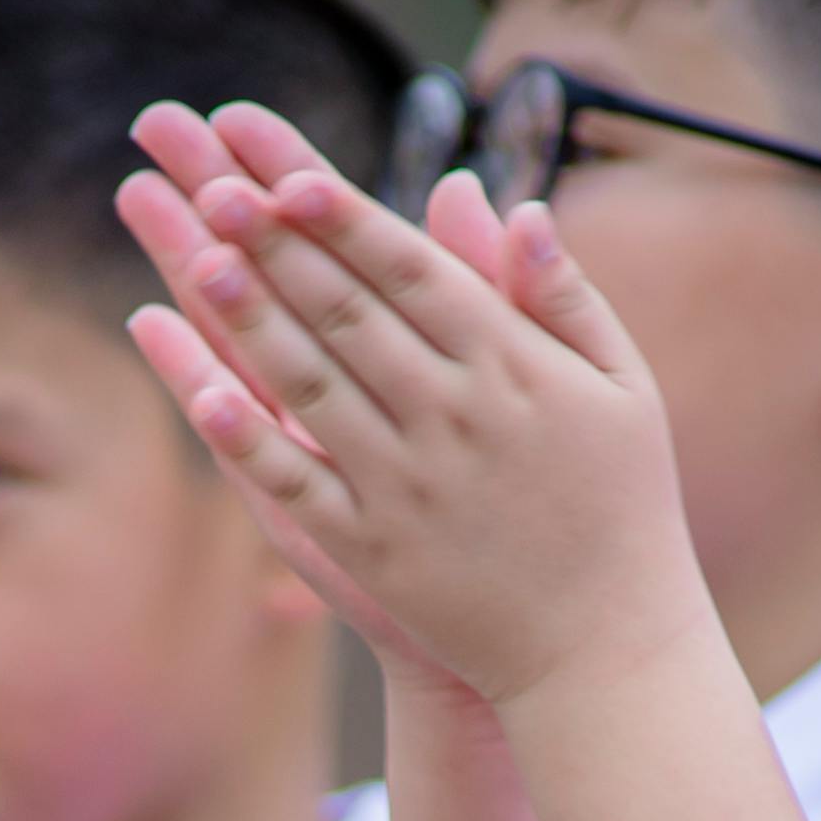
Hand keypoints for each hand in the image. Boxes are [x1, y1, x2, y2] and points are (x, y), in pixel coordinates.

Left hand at [114, 106, 709, 713]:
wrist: (604, 647)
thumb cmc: (621, 504)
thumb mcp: (622, 386)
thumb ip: (562, 296)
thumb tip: (514, 207)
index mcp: (512, 365)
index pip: (412, 269)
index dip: (344, 217)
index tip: (286, 173)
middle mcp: (452, 415)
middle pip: (348, 313)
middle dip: (279, 248)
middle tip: (213, 188)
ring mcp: (406, 486)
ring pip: (313, 387)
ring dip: (252, 324)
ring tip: (198, 262)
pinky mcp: (374, 551)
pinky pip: (299, 487)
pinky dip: (251, 442)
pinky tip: (202, 396)